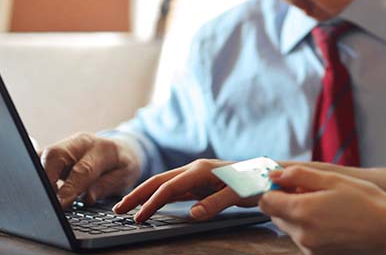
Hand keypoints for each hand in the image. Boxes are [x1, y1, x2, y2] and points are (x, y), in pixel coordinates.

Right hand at [40, 133, 141, 208]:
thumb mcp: (125, 177)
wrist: (121, 149)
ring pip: (43, 156)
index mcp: (102, 148)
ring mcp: (65, 145)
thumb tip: (87, 198)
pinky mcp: (54, 151)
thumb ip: (106, 186)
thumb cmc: (122, 165)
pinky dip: (36, 174)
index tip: (61, 204)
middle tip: (46, 201)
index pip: (82, 169)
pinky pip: (39, 159)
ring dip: (39, 177)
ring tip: (42, 198)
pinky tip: (37, 188)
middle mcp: (80, 143)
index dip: (70, 188)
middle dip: (46, 179)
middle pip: (55, 156)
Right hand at [113, 159, 257, 222]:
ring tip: (127, 207)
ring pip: (164, 184)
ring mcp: (196, 175)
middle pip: (159, 181)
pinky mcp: (199, 182)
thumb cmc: (255, 182)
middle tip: (117, 209)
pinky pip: (174, 189)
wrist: (268, 174)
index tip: (138, 217)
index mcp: (201, 170)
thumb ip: (216, 203)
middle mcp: (195, 169)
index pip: (169, 187)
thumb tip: (192, 214)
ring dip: (145, 195)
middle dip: (137, 194)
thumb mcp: (238, 194)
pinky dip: (158, 196)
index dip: (152, 203)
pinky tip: (150, 204)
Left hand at [260, 166, 385, 254]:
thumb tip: (275, 175)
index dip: (273, 189)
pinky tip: (330, 220)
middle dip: (286, 202)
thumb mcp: (332, 179)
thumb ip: (299, 176)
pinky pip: (303, 238)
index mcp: (302, 212)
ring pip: (289, 227)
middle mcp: (301, 234)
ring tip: (325, 206)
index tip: (287, 183)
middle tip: (309, 191)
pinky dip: (309, 228)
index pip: (266, 201)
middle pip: (275, 215)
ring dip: (298, 215)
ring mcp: (309, 248)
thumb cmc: (365, 201)